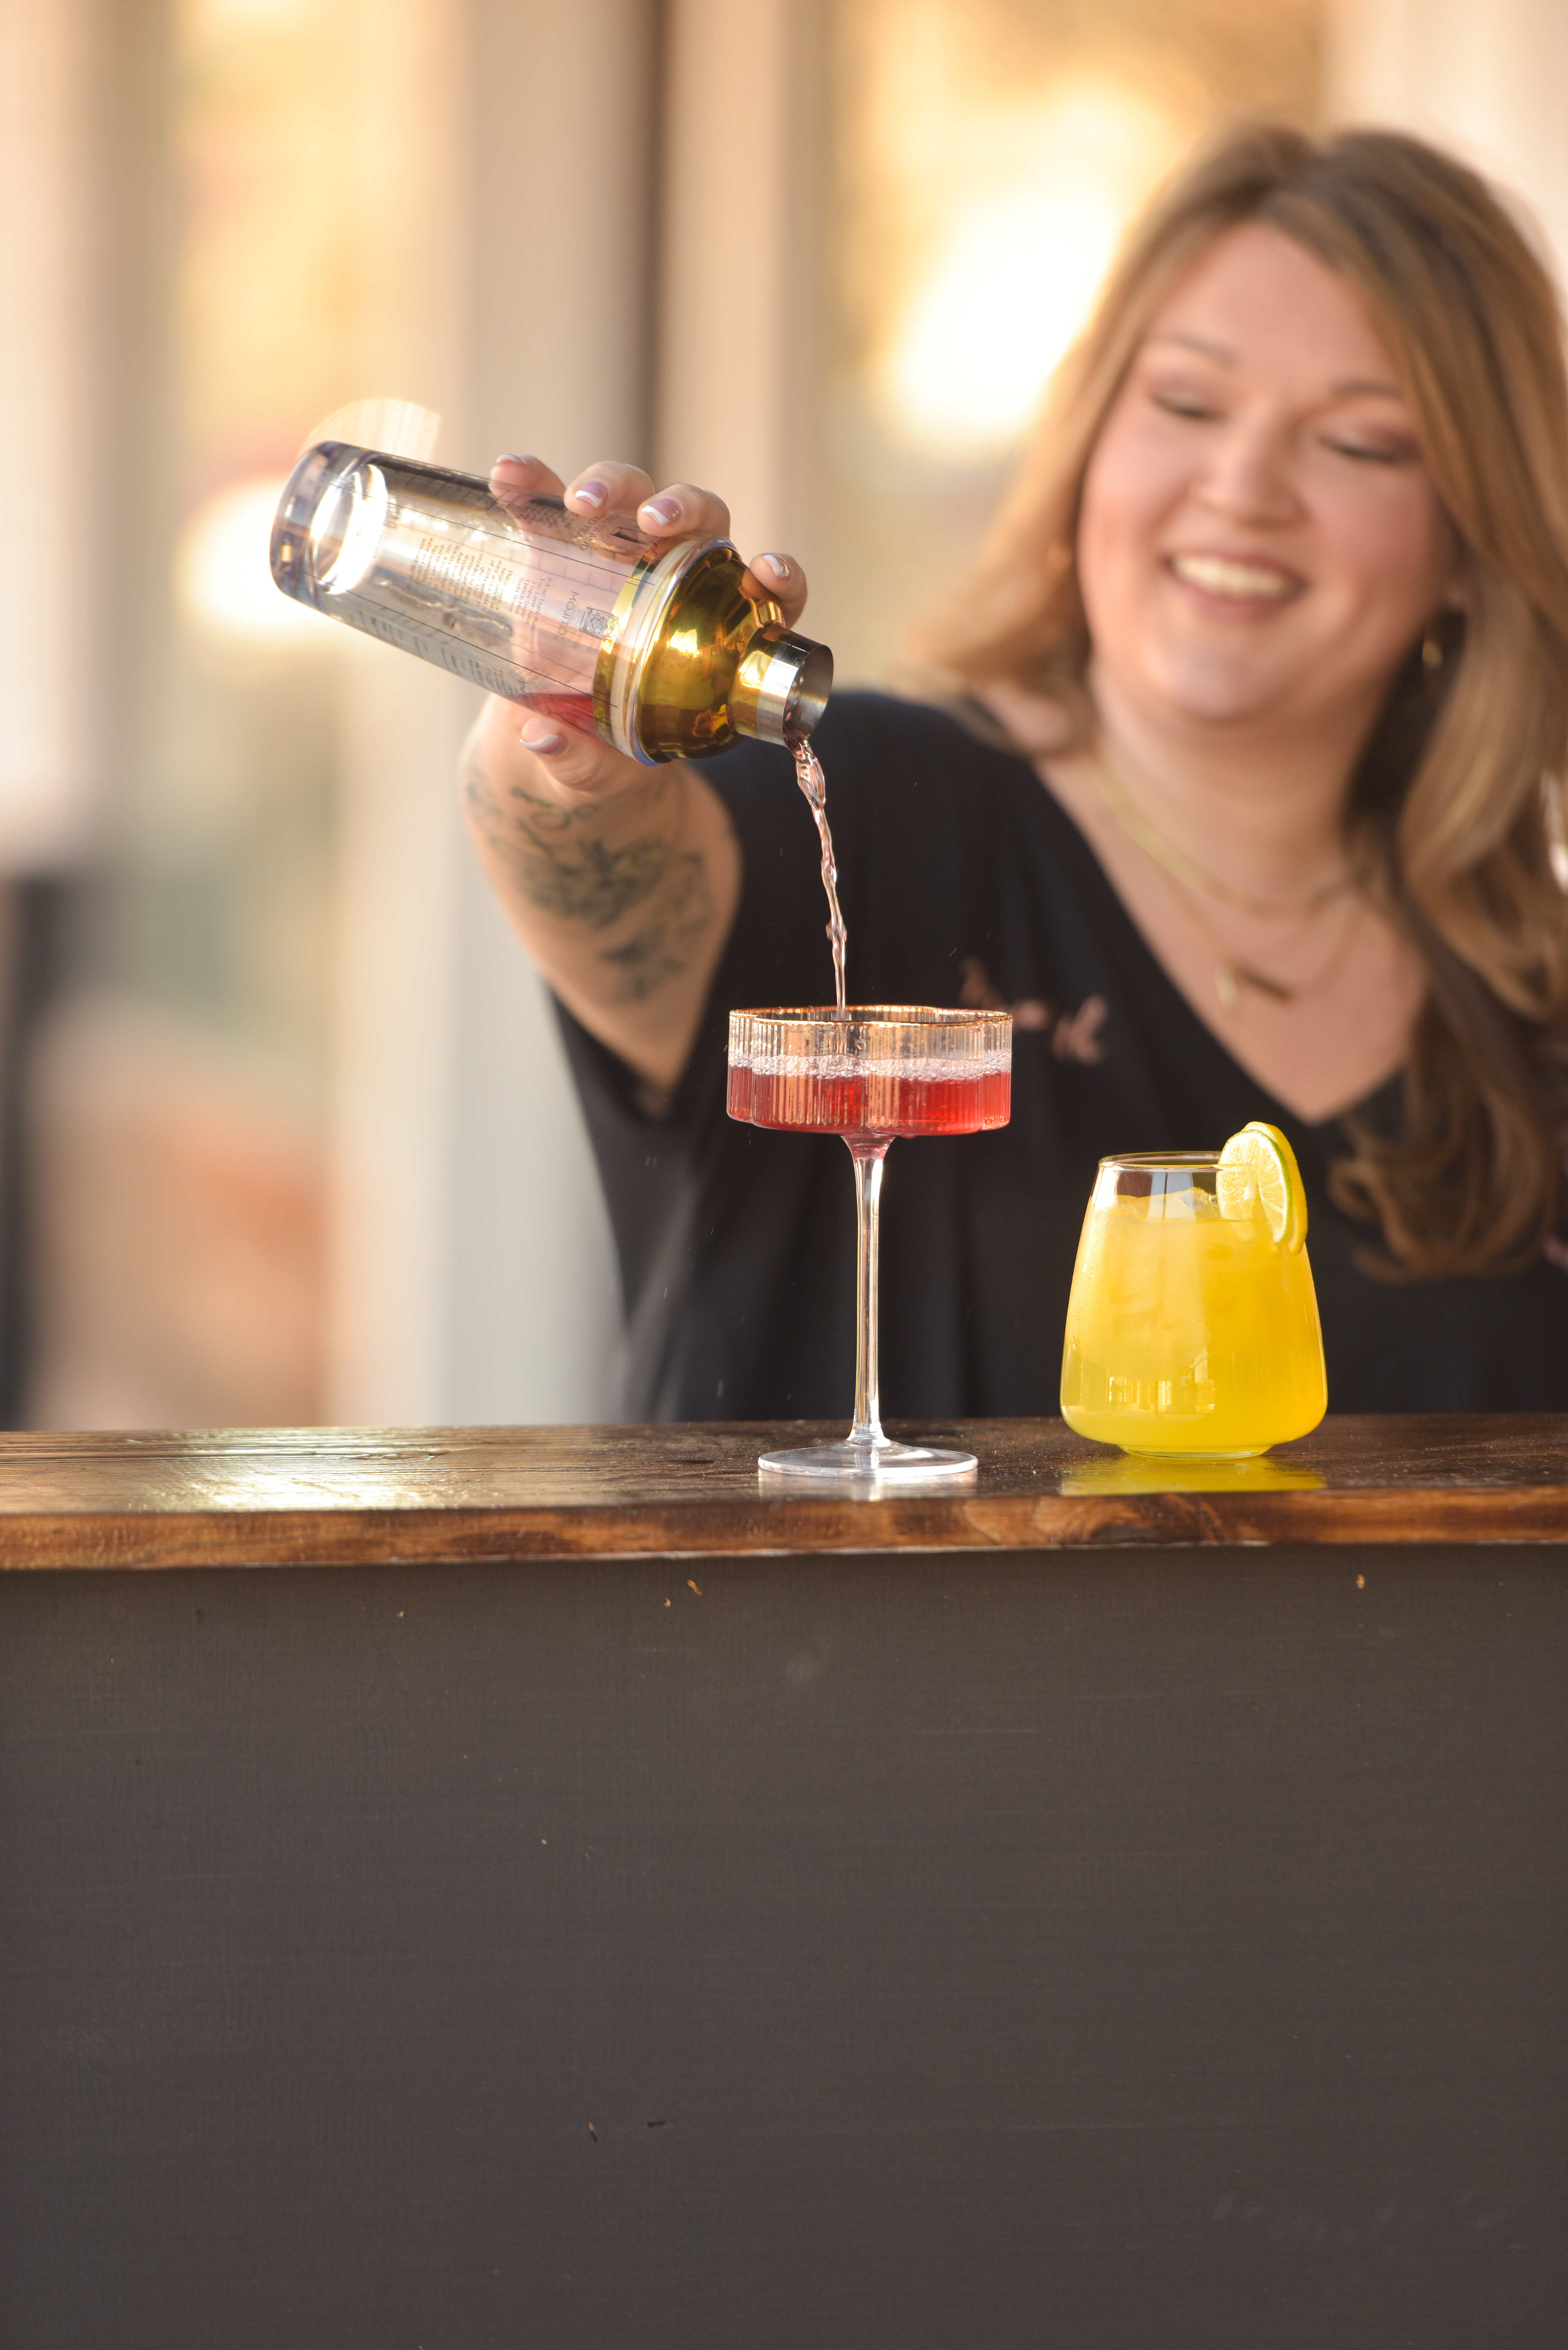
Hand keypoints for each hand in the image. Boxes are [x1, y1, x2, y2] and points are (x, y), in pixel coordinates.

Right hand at [480, 452, 809, 804]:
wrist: (554, 733)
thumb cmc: (605, 752)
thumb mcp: (599, 770)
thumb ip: (581, 763)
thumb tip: (541, 738)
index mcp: (716, 629)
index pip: (768, 590)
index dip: (779, 576)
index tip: (766, 572)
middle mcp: (677, 576)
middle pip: (700, 518)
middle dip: (682, 507)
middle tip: (653, 521)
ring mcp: (619, 554)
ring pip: (632, 495)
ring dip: (611, 486)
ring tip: (579, 504)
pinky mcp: (562, 546)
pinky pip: (550, 503)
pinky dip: (533, 483)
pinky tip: (508, 477)